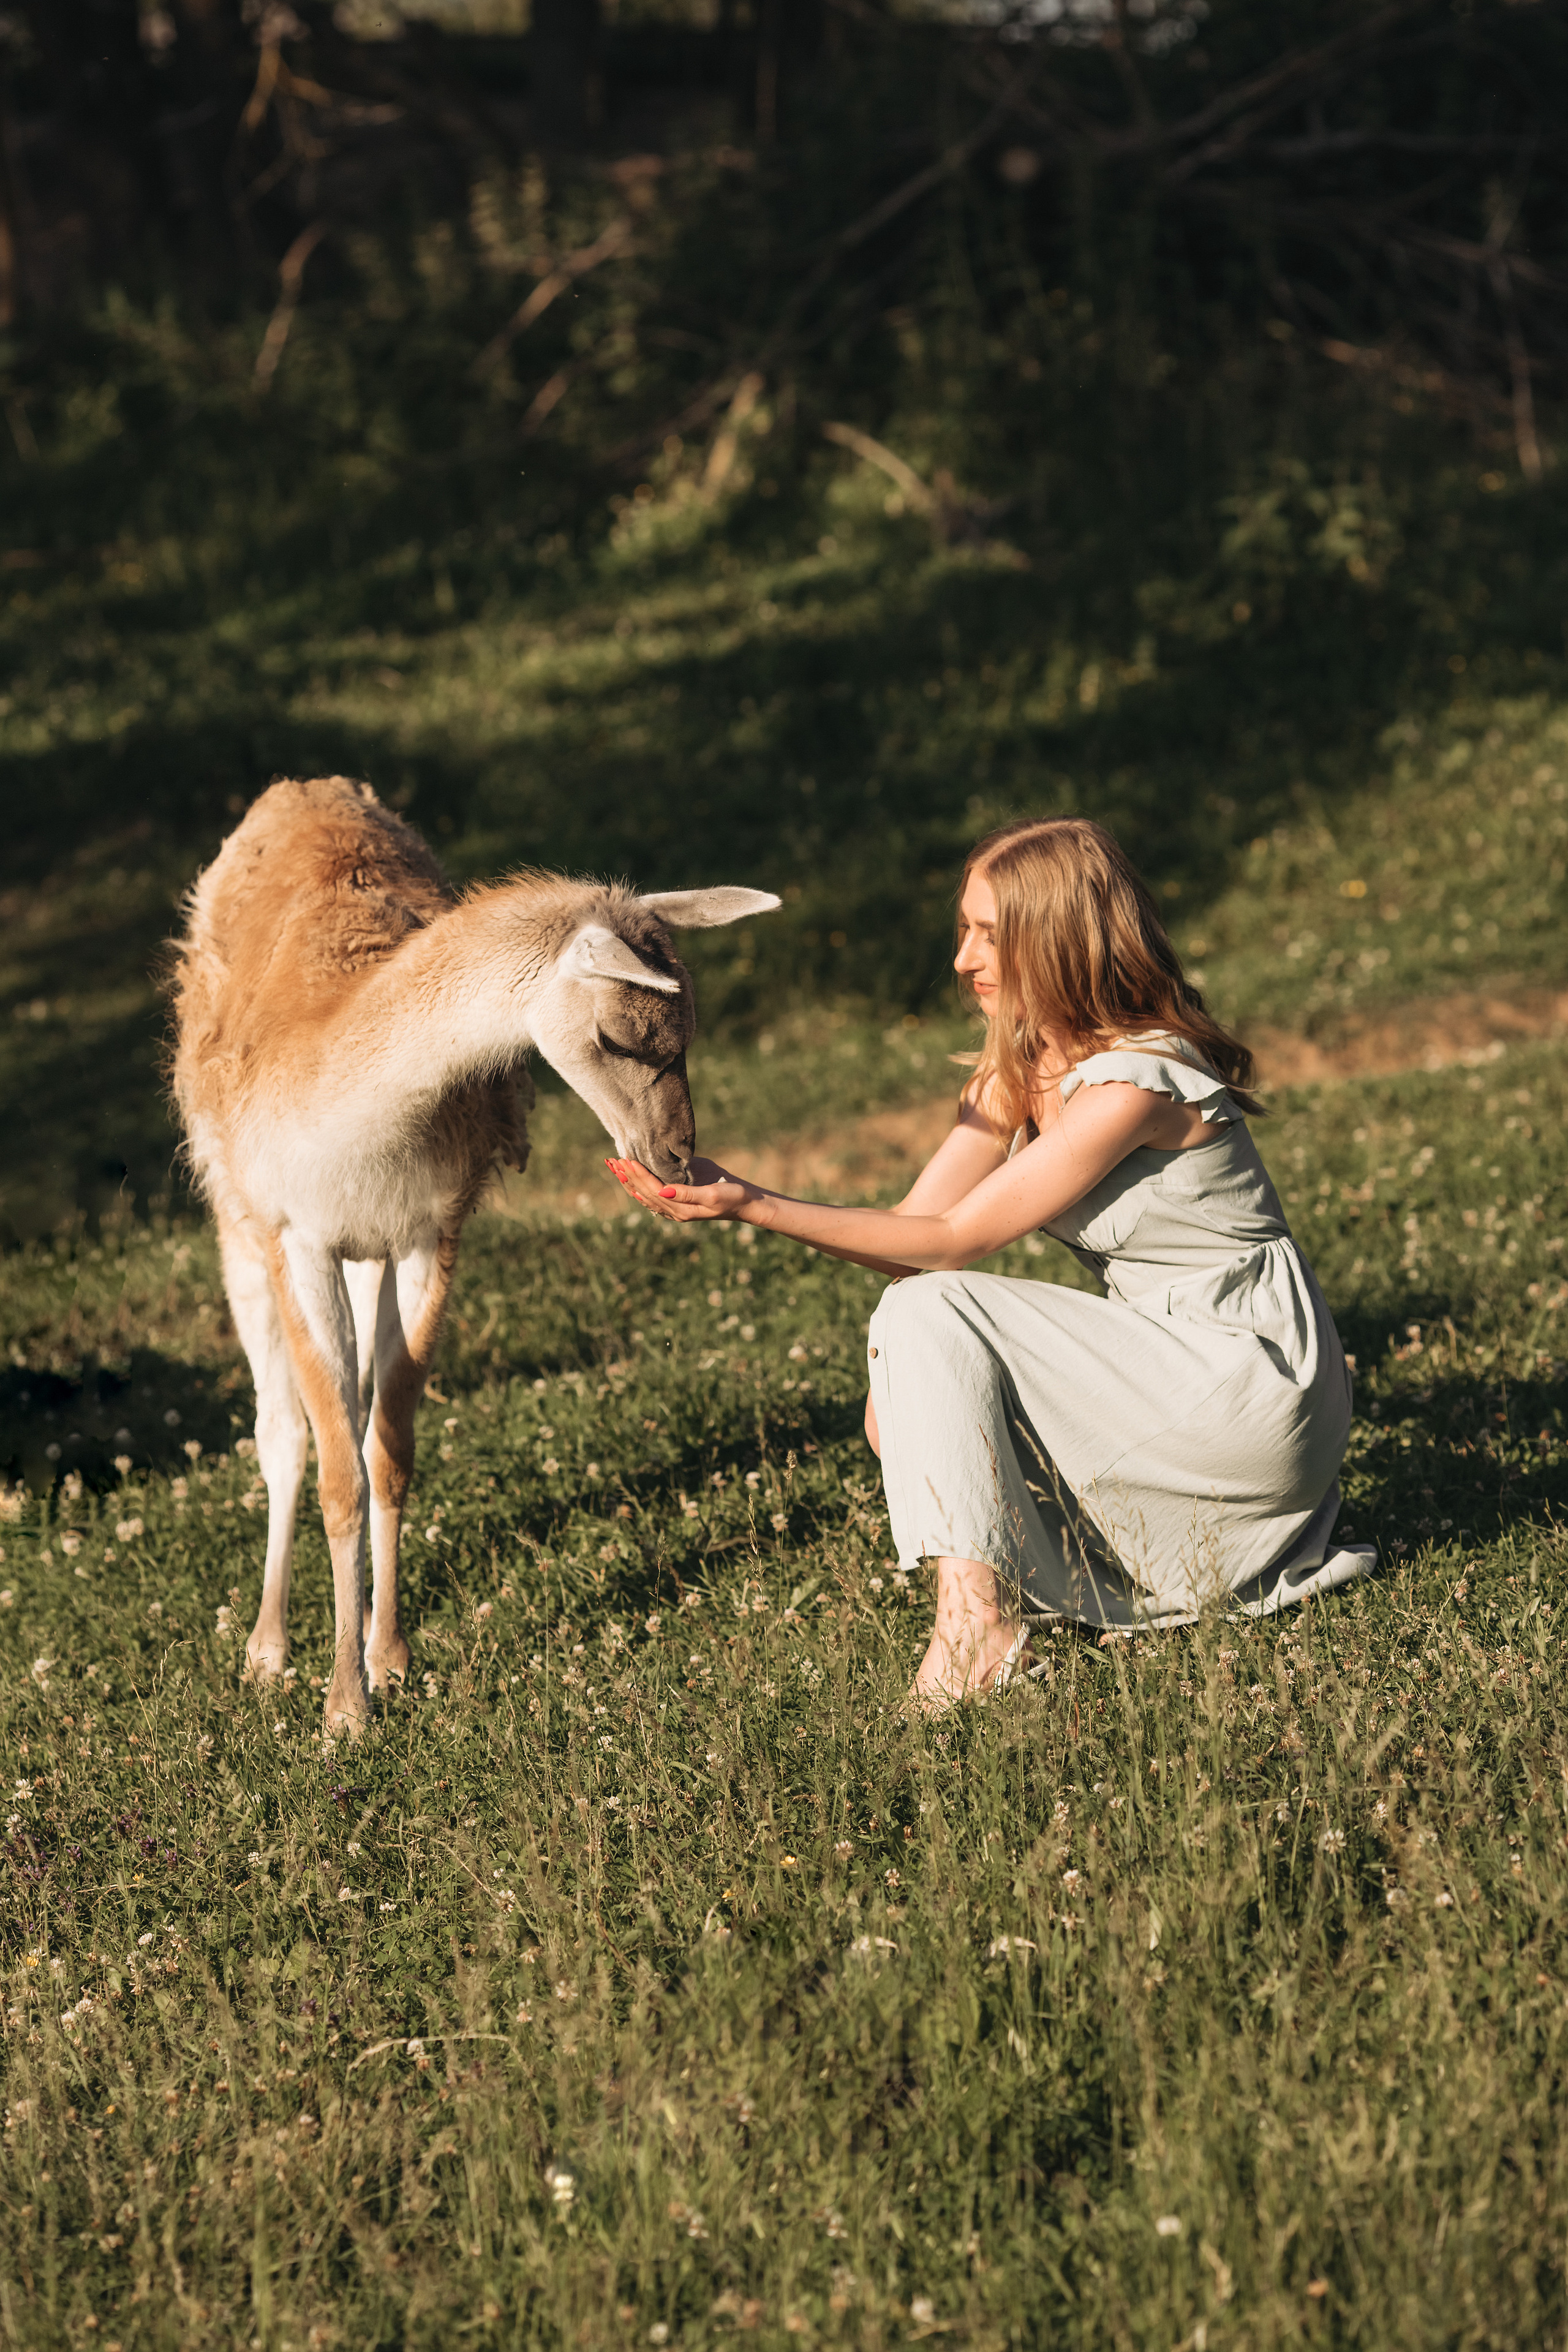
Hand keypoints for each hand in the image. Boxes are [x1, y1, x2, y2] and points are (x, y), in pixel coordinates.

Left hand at [608, 1156, 757, 1223]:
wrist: (744, 1202)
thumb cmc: (732, 1197)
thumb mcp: (712, 1194)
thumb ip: (687, 1193)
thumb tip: (662, 1190)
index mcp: (680, 1209)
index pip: (652, 1189)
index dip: (638, 1175)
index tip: (626, 1160)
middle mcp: (673, 1210)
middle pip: (643, 1192)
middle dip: (627, 1176)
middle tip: (612, 1159)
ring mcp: (674, 1206)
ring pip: (644, 1194)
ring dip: (628, 1180)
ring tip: (614, 1165)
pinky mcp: (678, 1198)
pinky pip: (652, 1193)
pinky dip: (639, 1183)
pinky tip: (630, 1175)